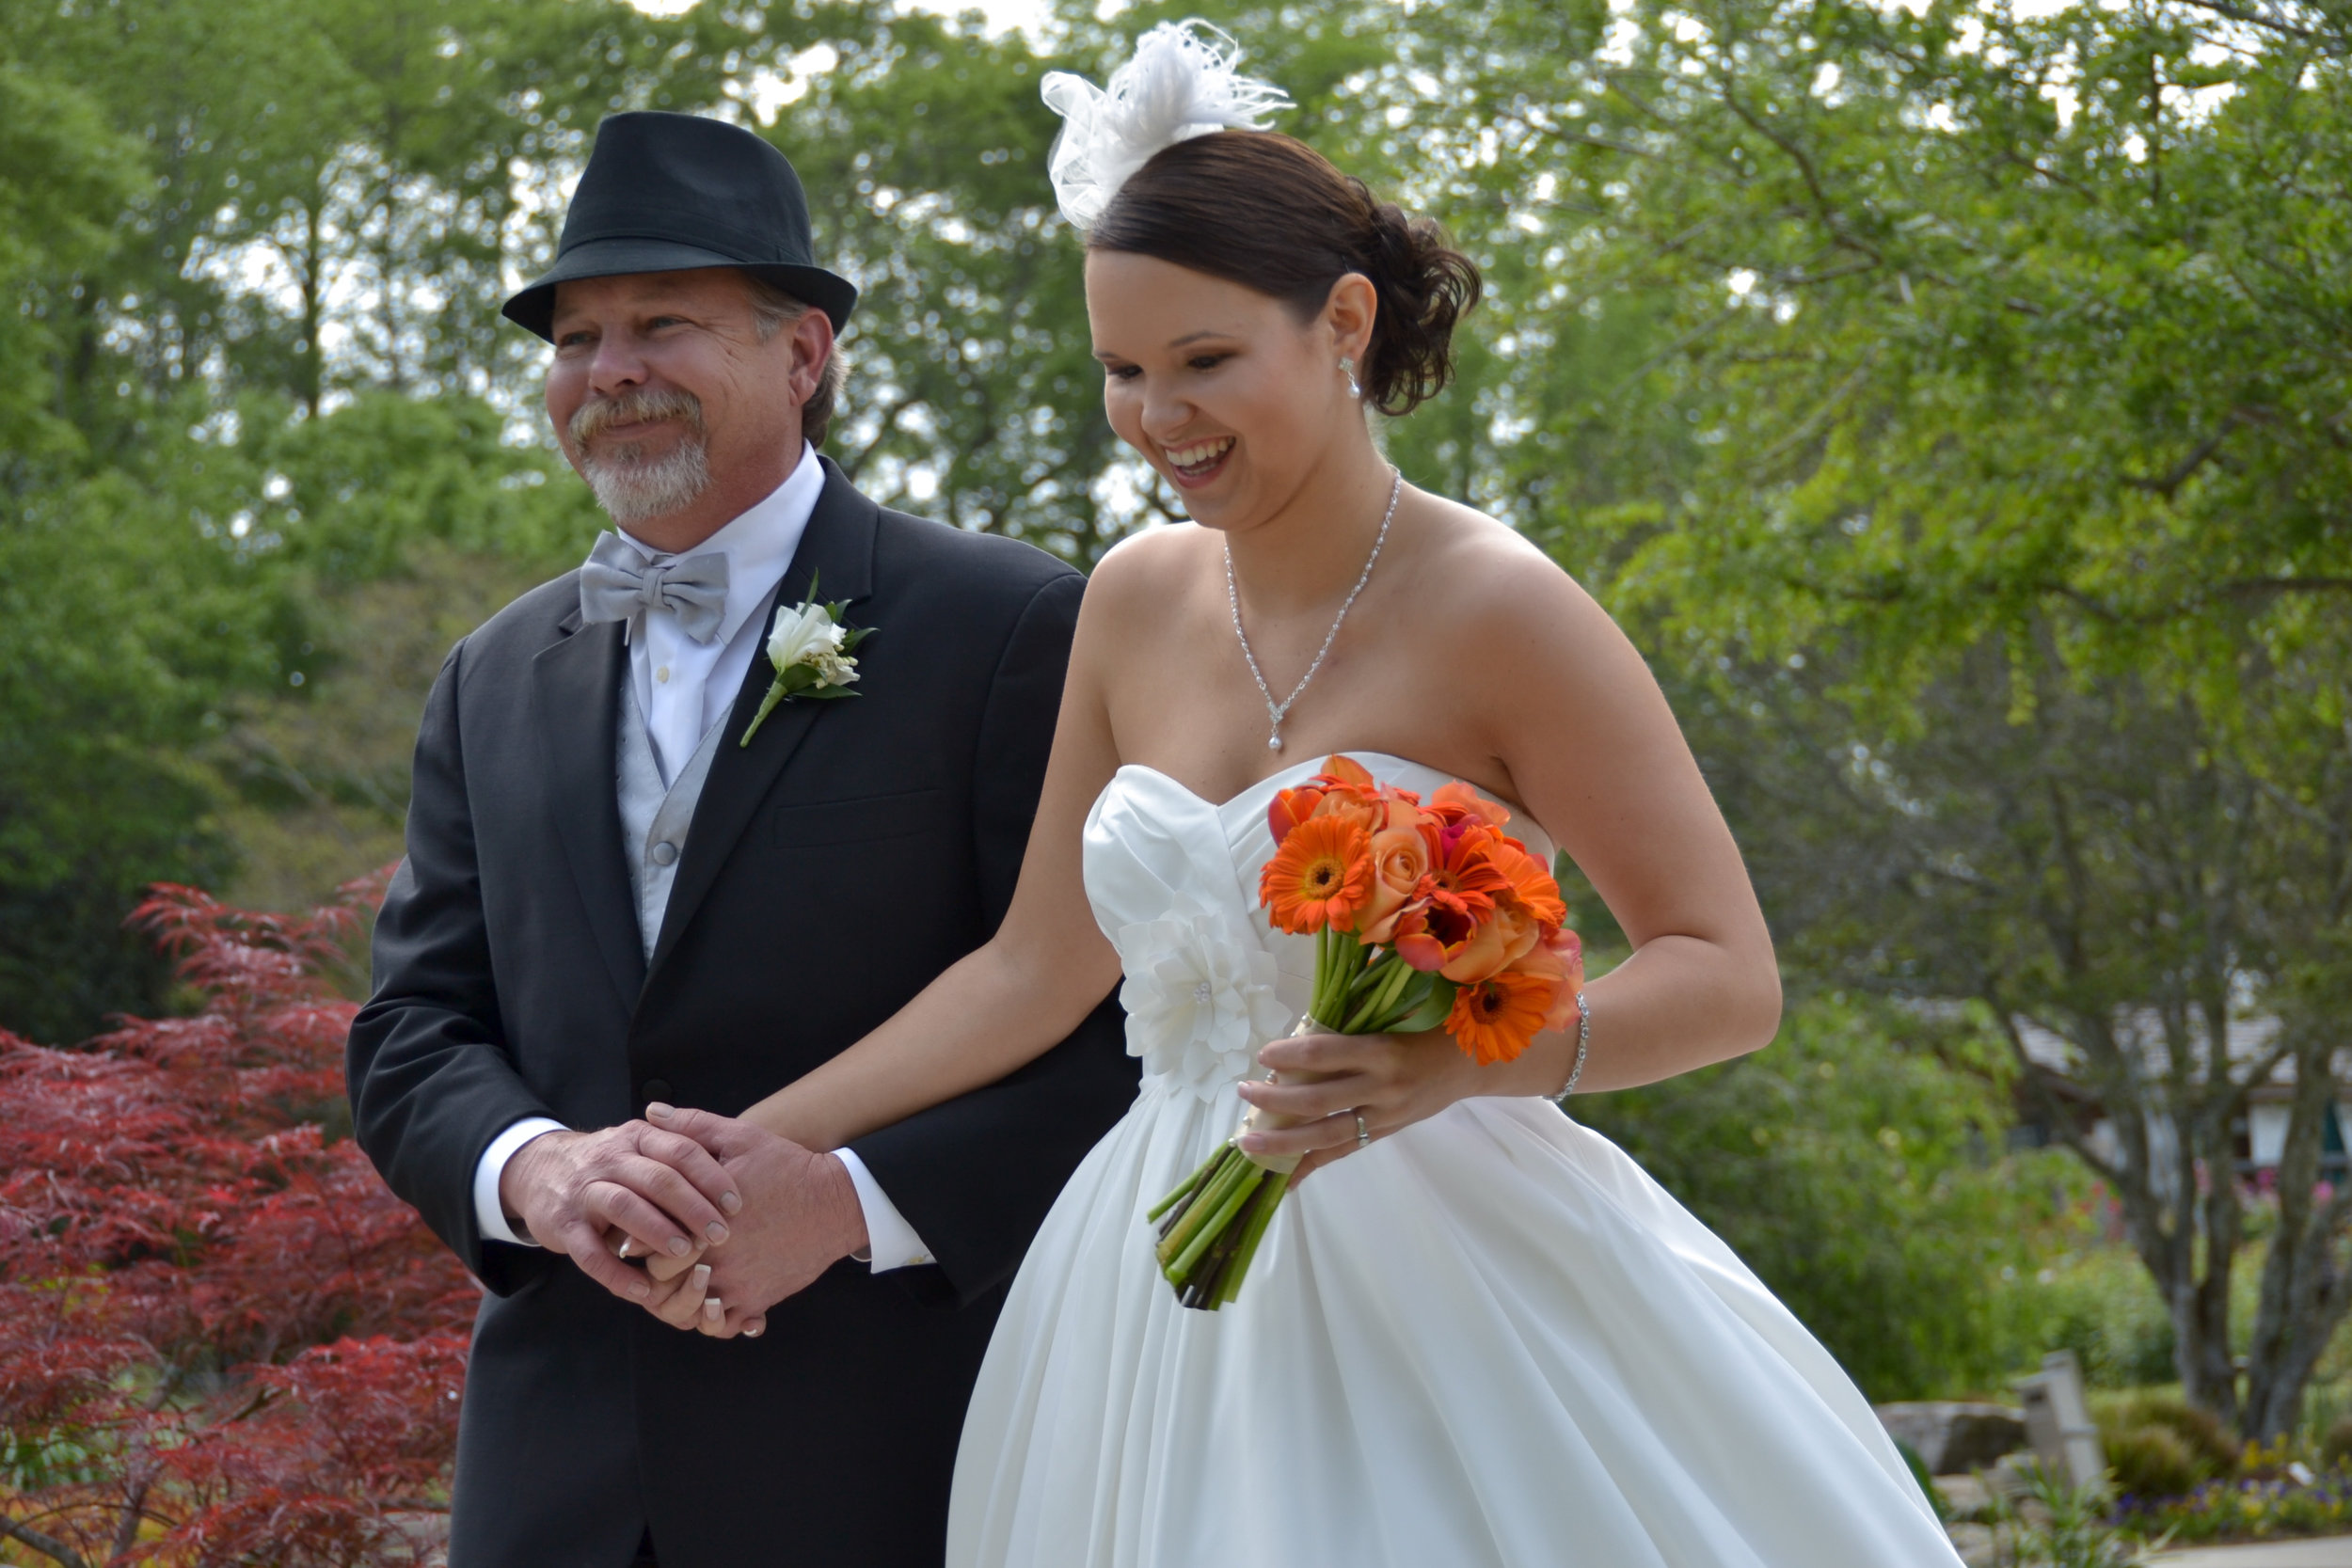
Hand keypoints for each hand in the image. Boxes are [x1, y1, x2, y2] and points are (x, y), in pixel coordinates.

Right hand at [498, 1122, 741, 1305]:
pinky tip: (643, 1291)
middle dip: (693, 1207)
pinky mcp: (563, 1225)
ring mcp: (585, 1192)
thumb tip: (734, 1164)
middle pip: (658, 1178)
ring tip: (687, 1254)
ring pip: (624, 1206)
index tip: (738, 1205)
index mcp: (638, 1138)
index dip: (712, 1177)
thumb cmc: (609, 1164)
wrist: (538, 1170)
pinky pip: (589, 1253)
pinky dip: (617, 1274)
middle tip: (722, 1235)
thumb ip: (678, 1150)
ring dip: (658, 1231)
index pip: (681, 1151)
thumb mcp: (640, 1145)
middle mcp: (611, 1159)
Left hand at [641, 1104, 868, 1337]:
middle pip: (659, 1283)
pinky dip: (712, 1321)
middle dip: (653, 1273)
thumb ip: (692, 1125)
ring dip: (678, 1301)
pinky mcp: (758, 1301)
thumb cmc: (786, 1168)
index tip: (637, 1232)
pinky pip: (722, 1327)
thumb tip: (651, 1112)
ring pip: (686, 1311)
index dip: (635, 1239)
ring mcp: (736, 1284)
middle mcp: (715, 1258)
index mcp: (700, 1219)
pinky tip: (711, 1304)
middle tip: (654, 1261)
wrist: (836, 1203)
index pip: (644, 1243)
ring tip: (680, 1283)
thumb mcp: (740, 1137)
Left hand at [1232, 1029, 1483, 1183]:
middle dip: (1275, 1101)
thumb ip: (1354, 1021)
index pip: (1325, 1054)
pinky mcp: (1385, 1133)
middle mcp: (1382, 1088)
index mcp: (1383, 1052)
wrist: (1475, 1064)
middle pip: (1318, 1101)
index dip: (1290, 1055)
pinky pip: (1342, 1152)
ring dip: (1282, 1141)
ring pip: (1326, 1135)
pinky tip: (1282, 1179)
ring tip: (1246, 1141)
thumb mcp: (1396, 1015)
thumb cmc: (1431, 1027)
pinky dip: (1310, 1166)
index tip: (1263, 1055)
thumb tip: (1300, 1027)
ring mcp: (1384, 1117)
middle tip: (1243, 1092)